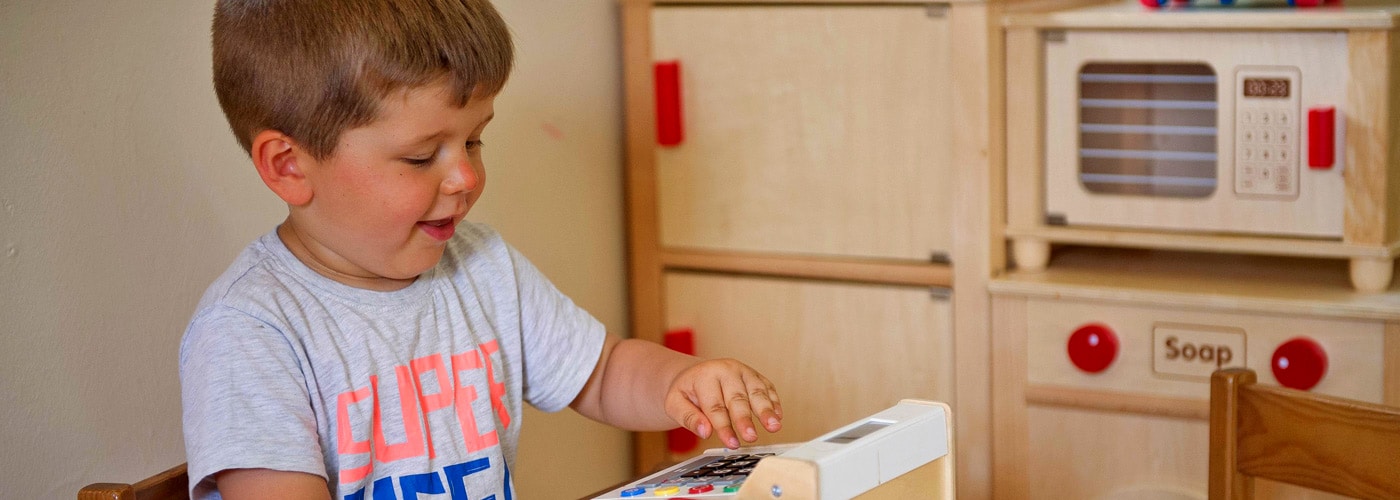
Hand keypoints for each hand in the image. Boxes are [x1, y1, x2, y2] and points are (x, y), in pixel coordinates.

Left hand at [665, 358, 782, 448]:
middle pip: (738, 398)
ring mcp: (744, 371)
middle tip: (751, 437)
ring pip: (757, 391)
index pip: (715, 406)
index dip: (724, 427)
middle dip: (745, 419)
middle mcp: (727, 370)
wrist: (695, 373)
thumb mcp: (675, 403)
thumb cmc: (686, 391)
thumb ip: (688, 418)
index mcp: (705, 376)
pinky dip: (774, 402)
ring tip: (774, 426)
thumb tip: (705, 431)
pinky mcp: (756, 376)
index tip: (731, 443)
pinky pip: (767, 387)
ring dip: (766, 410)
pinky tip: (778, 416)